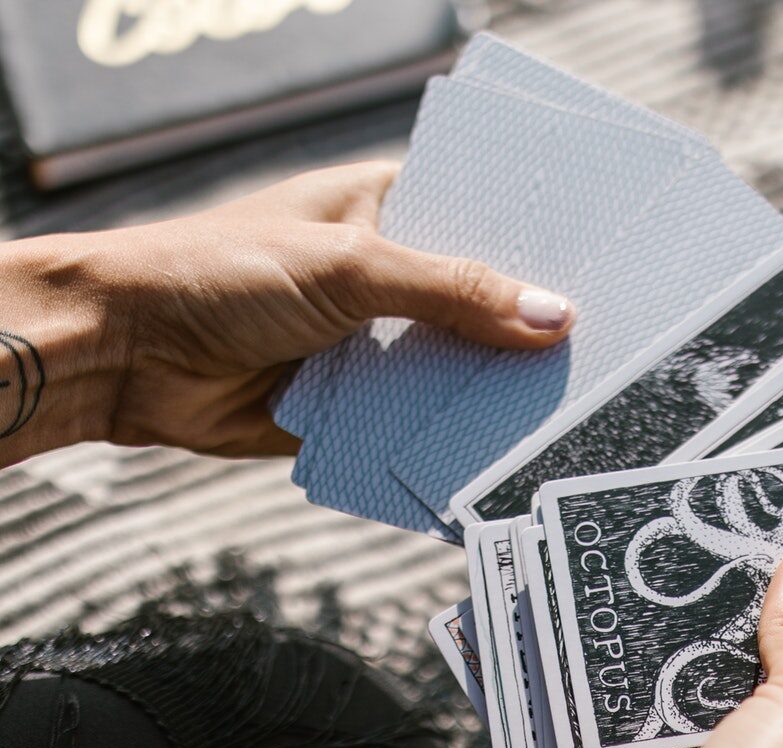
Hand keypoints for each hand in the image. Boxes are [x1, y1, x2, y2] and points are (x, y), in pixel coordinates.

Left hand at [77, 161, 574, 456]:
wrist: (127, 354)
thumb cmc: (222, 273)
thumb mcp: (352, 266)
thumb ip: (454, 291)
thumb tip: (553, 316)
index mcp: (388, 211)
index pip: (484, 221)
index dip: (541, 246)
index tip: (607, 271)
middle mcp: (386, 277)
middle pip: (480, 305)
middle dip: (528, 332)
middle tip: (606, 353)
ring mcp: (373, 343)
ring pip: (455, 370)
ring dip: (495, 391)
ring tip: (573, 409)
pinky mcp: (356, 405)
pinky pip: (419, 423)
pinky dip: (452, 438)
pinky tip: (506, 453)